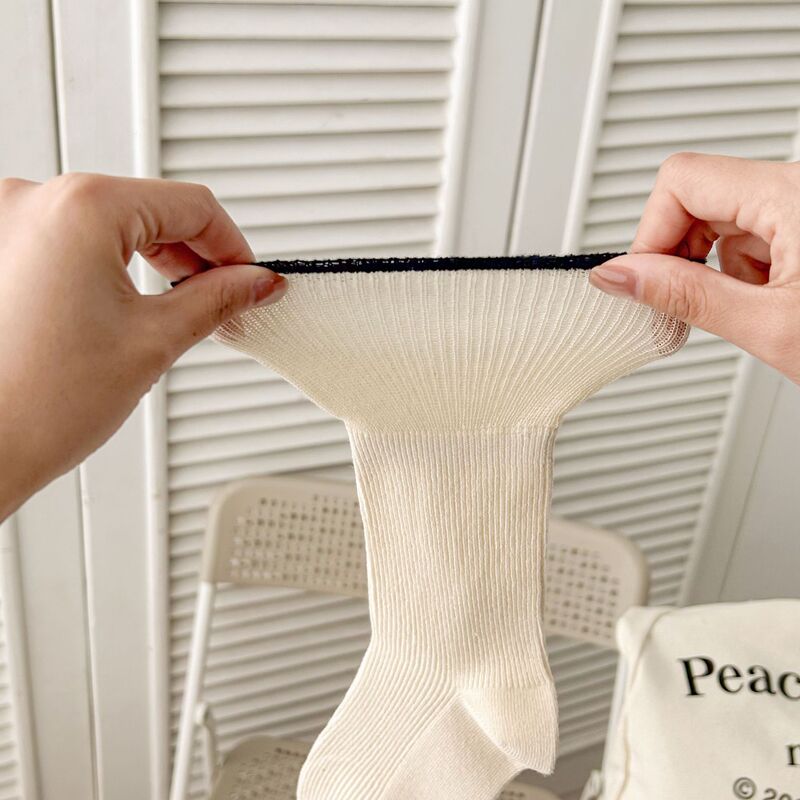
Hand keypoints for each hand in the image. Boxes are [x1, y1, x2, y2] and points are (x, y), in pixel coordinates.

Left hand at [0, 173, 285, 519]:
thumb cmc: (36, 404)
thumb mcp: (154, 342)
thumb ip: (217, 300)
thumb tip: (255, 283)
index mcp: (80, 209)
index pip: (191, 206)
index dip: (233, 245)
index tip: (249, 277)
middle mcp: (32, 200)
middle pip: (149, 207)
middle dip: (195, 253)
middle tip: (222, 296)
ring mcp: (5, 222)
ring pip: (110, 221)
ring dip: (153, 256)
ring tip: (176, 305)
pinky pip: (71, 236)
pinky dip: (109, 261)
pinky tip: (127, 300)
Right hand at [588, 153, 799, 383]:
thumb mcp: (769, 326)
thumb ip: (687, 296)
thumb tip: (616, 276)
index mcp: (792, 194)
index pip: (682, 181)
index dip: (651, 234)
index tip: (645, 281)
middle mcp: (798, 186)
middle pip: (697, 196)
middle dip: (679, 255)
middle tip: (686, 301)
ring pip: (720, 217)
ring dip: (713, 266)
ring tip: (746, 305)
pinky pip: (750, 231)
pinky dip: (741, 269)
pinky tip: (764, 298)